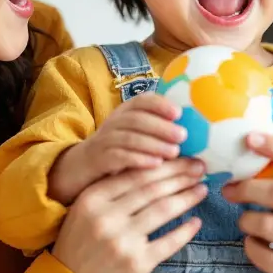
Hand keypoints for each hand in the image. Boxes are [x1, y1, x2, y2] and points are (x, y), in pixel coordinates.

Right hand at [49, 93, 185, 203]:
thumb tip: (193, 135)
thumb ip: (156, 133)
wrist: (79, 170)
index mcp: (123, 114)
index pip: (141, 101)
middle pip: (136, 119)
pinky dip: (138, 159)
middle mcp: (113, 124)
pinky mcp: (97, 160)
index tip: (179, 112)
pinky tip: (155, 164)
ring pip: (129, 137)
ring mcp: (103, 141)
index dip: (159, 104)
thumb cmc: (116, 154)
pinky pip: (117, 157)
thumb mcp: (134, 138)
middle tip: (183, 135)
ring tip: (173, 152)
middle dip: (161, 126)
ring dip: (153, 144)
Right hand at [51, 157, 206, 272]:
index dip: (164, 164)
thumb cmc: (82, 244)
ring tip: (201, 189)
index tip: (184, 157)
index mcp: (92, 199)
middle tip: (200, 168)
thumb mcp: (86, 211)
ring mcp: (122, 242)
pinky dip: (186, 230)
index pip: (136, 174)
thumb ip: (111, 191)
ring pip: (163, 210)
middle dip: (181, 176)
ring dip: (187, 197)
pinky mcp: (137, 264)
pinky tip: (196, 221)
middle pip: (152, 189)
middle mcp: (106, 218)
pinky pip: (168, 242)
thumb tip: (152, 167)